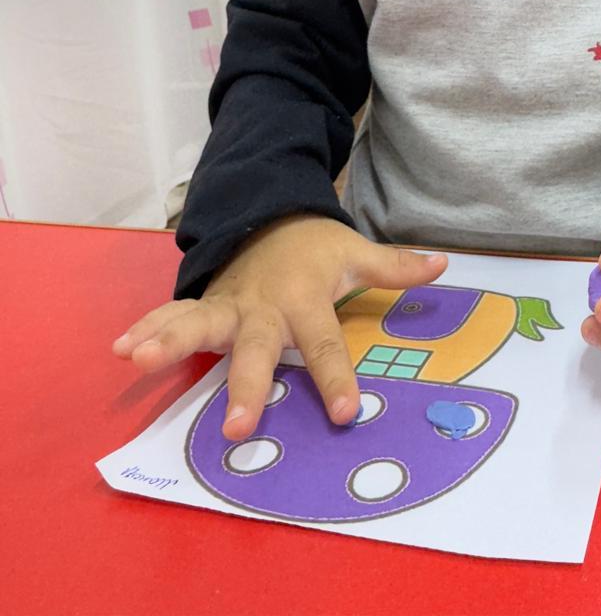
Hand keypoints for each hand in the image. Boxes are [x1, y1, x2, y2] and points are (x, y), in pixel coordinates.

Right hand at [112, 215, 446, 438]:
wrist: (265, 211)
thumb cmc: (313, 245)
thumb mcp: (353, 251)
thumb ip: (394, 266)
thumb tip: (444, 265)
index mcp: (304, 297)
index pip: (324, 342)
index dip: (335, 377)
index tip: (345, 414)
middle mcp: (262, 306)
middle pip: (254, 347)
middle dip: (243, 384)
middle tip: (235, 426)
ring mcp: (228, 304)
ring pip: (197, 323)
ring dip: (169, 341)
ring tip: (138, 359)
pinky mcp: (203, 305)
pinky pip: (171, 315)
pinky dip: (145, 327)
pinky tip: (120, 348)